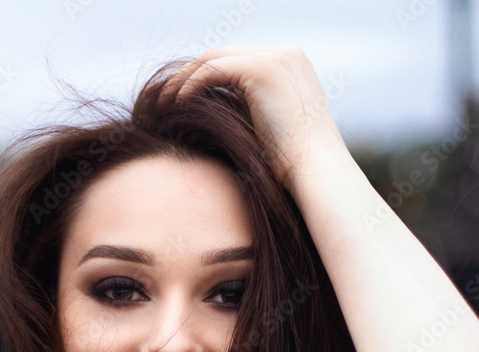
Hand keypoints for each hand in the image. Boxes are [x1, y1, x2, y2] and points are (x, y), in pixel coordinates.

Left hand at [160, 44, 347, 188]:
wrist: (316, 171)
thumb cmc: (295, 167)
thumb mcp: (272, 132)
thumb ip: (252, 114)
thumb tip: (218, 120)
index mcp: (289, 65)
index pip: (236, 61)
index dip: (204, 77)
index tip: (180, 99)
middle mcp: (284, 54)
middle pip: (222, 54)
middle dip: (188, 74)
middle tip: (162, 98)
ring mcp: (274, 58)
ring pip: (213, 58)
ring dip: (183, 79)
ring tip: (162, 103)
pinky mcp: (262, 68)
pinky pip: (213, 70)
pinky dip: (191, 85)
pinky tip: (177, 104)